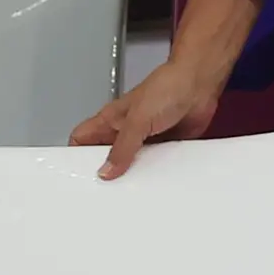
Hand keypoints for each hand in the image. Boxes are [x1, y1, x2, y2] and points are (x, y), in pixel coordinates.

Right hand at [71, 52, 224, 178]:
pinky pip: (156, 165)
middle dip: (105, 172)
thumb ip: (122, 148)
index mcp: (111, 119)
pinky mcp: (165, 145)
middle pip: (106, 157)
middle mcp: (125, 130)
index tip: (76, 174)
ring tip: (132, 190)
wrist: (199, 84)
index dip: (74, 155)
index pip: (81, 139)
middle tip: (105, 190)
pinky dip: (157, 174)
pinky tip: (157, 181)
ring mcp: (145, 139)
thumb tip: (106, 170)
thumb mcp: (138, 120)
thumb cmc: (167, 86)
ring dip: (134, 175)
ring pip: (132, 164)